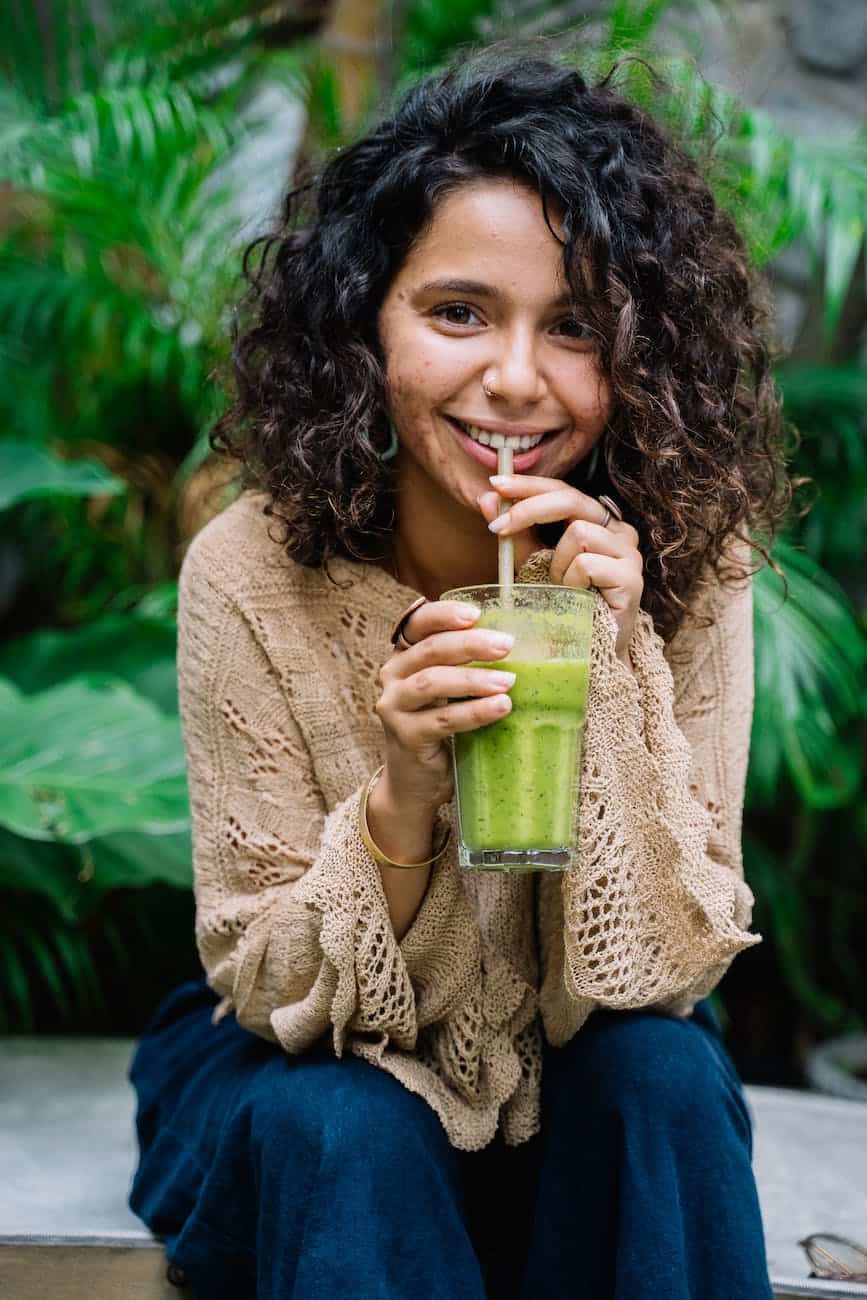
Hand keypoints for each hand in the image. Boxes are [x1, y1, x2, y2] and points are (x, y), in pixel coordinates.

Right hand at [375, 601, 517, 811]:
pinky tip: (499, 707)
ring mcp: (393, 707)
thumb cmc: (442, 730)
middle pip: (429, 650)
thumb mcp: (452, 693)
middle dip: (470, 644)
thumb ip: (470, 669)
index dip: (444, 614)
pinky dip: (473, 712)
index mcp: (404, 657)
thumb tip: (529, 649)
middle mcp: (392, 677)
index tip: (476, 614)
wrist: (416, 784)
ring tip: (508, 681)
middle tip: (506, 645)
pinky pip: (442, 719)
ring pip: (431, 682)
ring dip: (473, 679)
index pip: (418, 624)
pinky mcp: (405, 736)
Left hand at [477, 474, 643, 661]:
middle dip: (529, 509)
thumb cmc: (563, 606)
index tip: (495, 483)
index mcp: (597, 521)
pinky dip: (570, 581)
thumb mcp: (532, 563)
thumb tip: (487, 496)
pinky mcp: (631, 577)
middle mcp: (619, 531)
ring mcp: (629, 553)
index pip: (563, 489)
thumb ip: (515, 532)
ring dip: (556, 563)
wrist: (588, 652)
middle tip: (498, 528)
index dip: (529, 484)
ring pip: (578, 532)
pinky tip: (575, 598)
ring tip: (559, 587)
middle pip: (572, 498)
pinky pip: (587, 563)